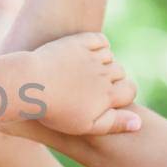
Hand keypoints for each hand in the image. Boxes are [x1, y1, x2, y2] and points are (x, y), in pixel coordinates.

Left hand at [25, 32, 139, 135]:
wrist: (27, 85)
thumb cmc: (55, 111)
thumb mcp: (84, 126)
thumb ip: (114, 123)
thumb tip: (139, 122)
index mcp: (108, 95)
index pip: (130, 90)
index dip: (123, 95)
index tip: (108, 100)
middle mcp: (103, 73)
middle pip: (120, 73)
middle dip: (112, 80)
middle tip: (92, 88)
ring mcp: (91, 56)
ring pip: (110, 57)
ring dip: (103, 63)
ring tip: (85, 72)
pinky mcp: (78, 42)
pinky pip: (100, 40)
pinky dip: (99, 45)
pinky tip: (88, 53)